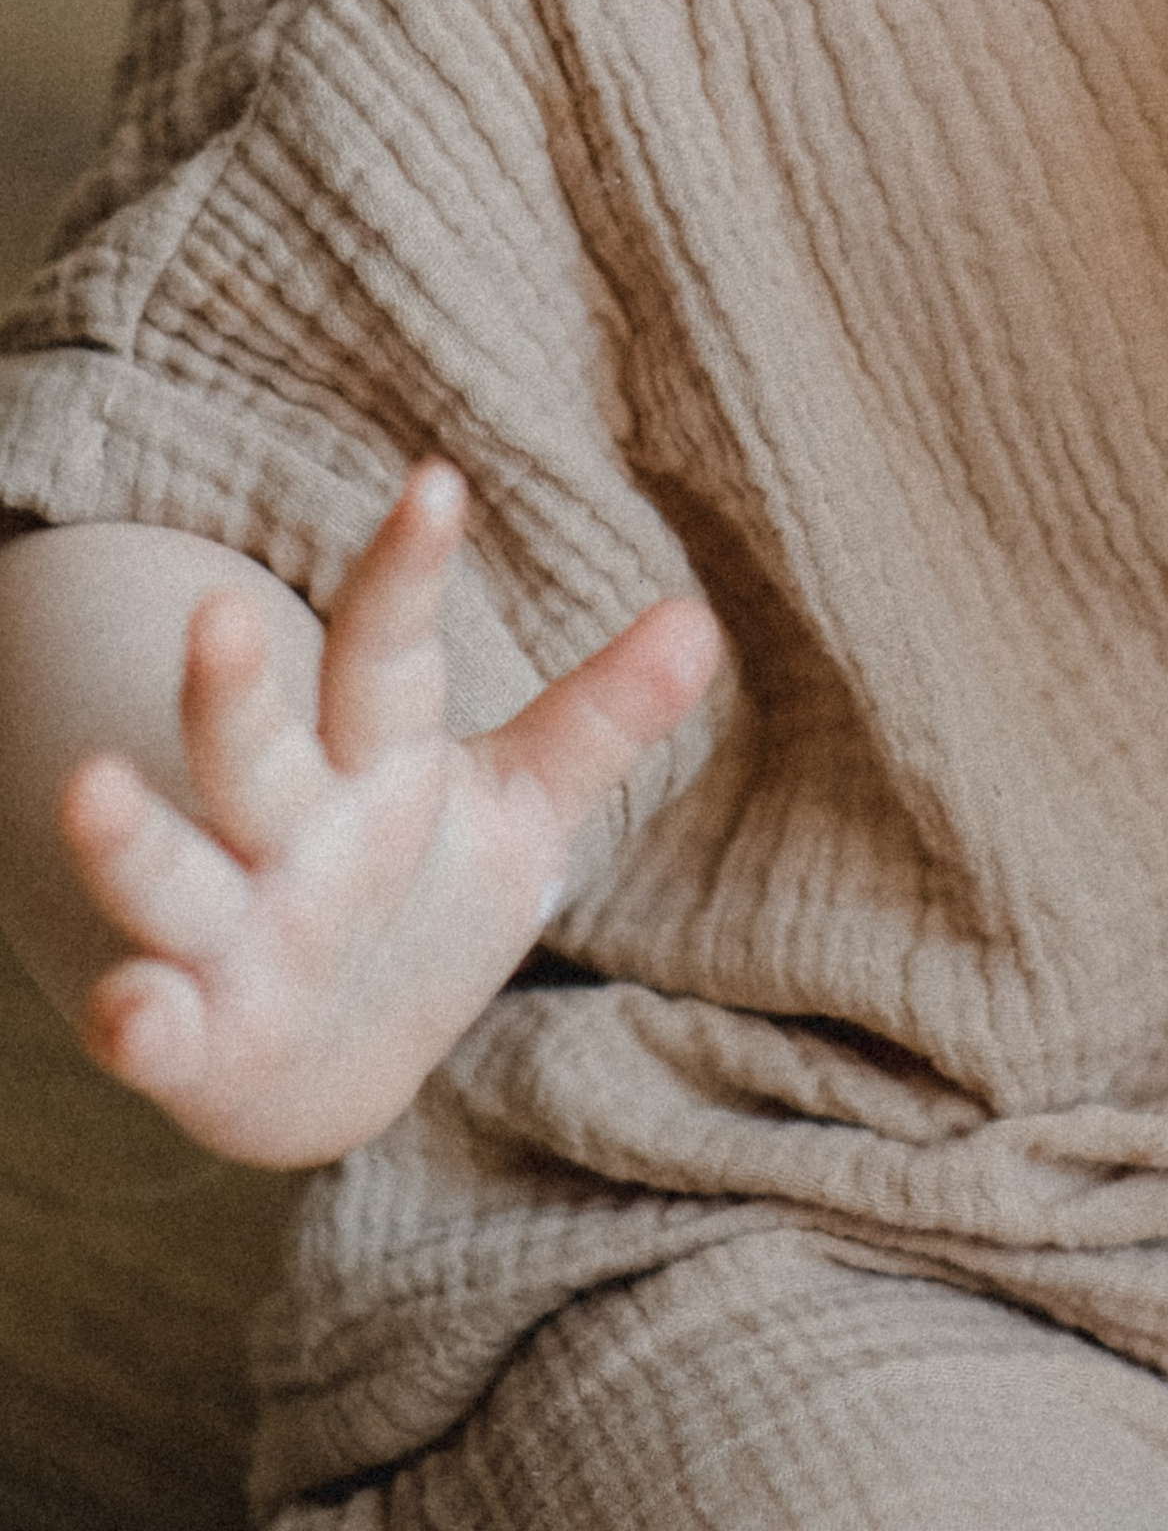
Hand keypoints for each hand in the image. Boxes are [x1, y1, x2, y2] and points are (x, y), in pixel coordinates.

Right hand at [59, 462, 720, 1167]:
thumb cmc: (427, 898)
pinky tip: (135, 1009)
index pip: (389, 650)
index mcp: (374, 760)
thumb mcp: (523, 809)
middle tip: (218, 613)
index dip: (411, 572)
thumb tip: (703, 620)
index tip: (438, 481)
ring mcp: (228, 929)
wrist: (336, 1061)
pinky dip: (134, 1018)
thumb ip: (598, 720)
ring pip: (170, 873)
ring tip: (89, 788)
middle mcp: (284, 830)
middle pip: (251, 747)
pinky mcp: (192, 1037)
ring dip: (129, 837)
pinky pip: (146, 1024)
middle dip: (231, 689)